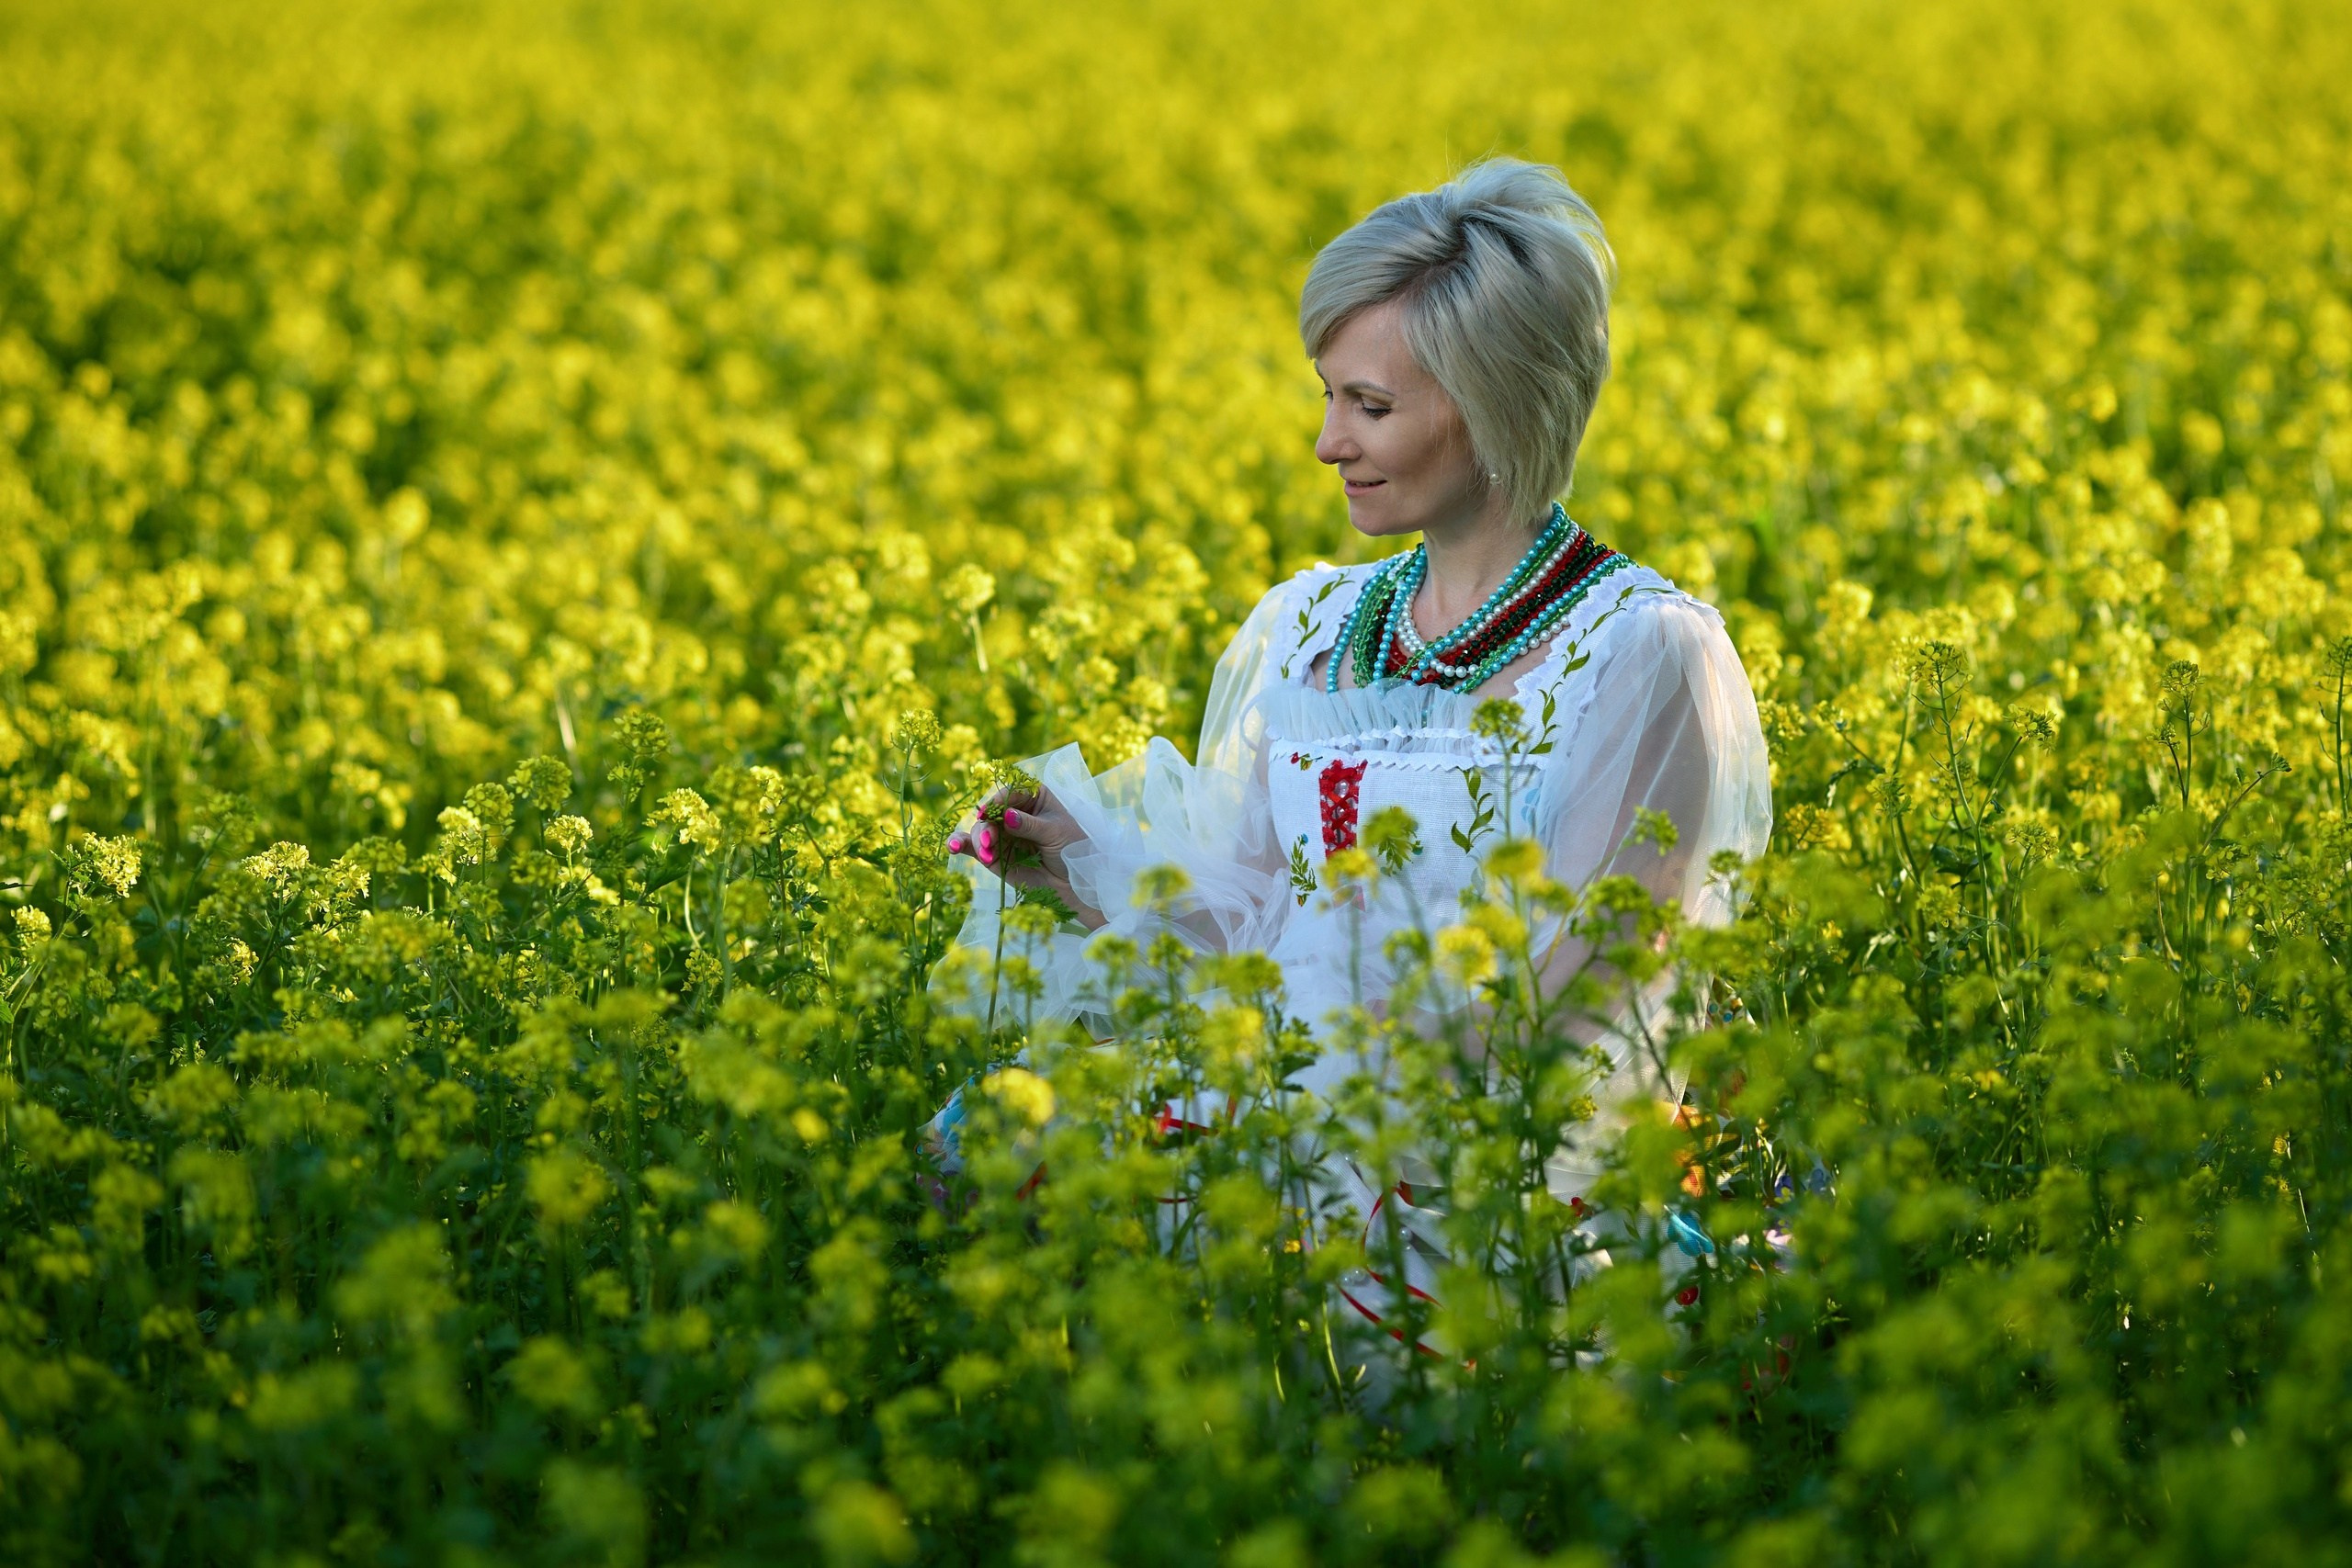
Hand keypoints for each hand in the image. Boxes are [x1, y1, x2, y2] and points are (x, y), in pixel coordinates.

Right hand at [946, 783, 1105, 930]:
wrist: (1076, 884)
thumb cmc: (1074, 850)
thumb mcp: (1056, 832)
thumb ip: (1029, 825)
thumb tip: (1007, 816)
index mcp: (1033, 796)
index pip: (1009, 790)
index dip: (997, 800)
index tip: (990, 813)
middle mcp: (1014, 812)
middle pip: (990, 812)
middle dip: (986, 826)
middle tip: (990, 844)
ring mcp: (1003, 834)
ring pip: (980, 830)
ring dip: (979, 840)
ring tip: (989, 855)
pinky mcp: (995, 855)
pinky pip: (974, 847)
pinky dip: (962, 845)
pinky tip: (953, 846)